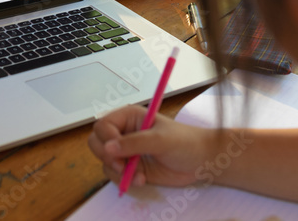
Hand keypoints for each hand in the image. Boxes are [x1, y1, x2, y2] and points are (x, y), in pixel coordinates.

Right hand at [87, 105, 213, 189]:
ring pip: (104, 161)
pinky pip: (115, 175)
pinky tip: (142, 180)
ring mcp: (126, 151)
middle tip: (122, 166)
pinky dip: (124, 180)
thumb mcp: (160, 140)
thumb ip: (133, 143)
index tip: (115, 152)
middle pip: (97, 142)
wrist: (200, 162)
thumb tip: (107, 148)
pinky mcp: (130, 167)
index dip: (106, 139)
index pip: (103, 125)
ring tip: (138, 175)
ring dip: (117, 171)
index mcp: (129, 117)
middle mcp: (124, 132)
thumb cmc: (184, 142)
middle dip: (107, 157)